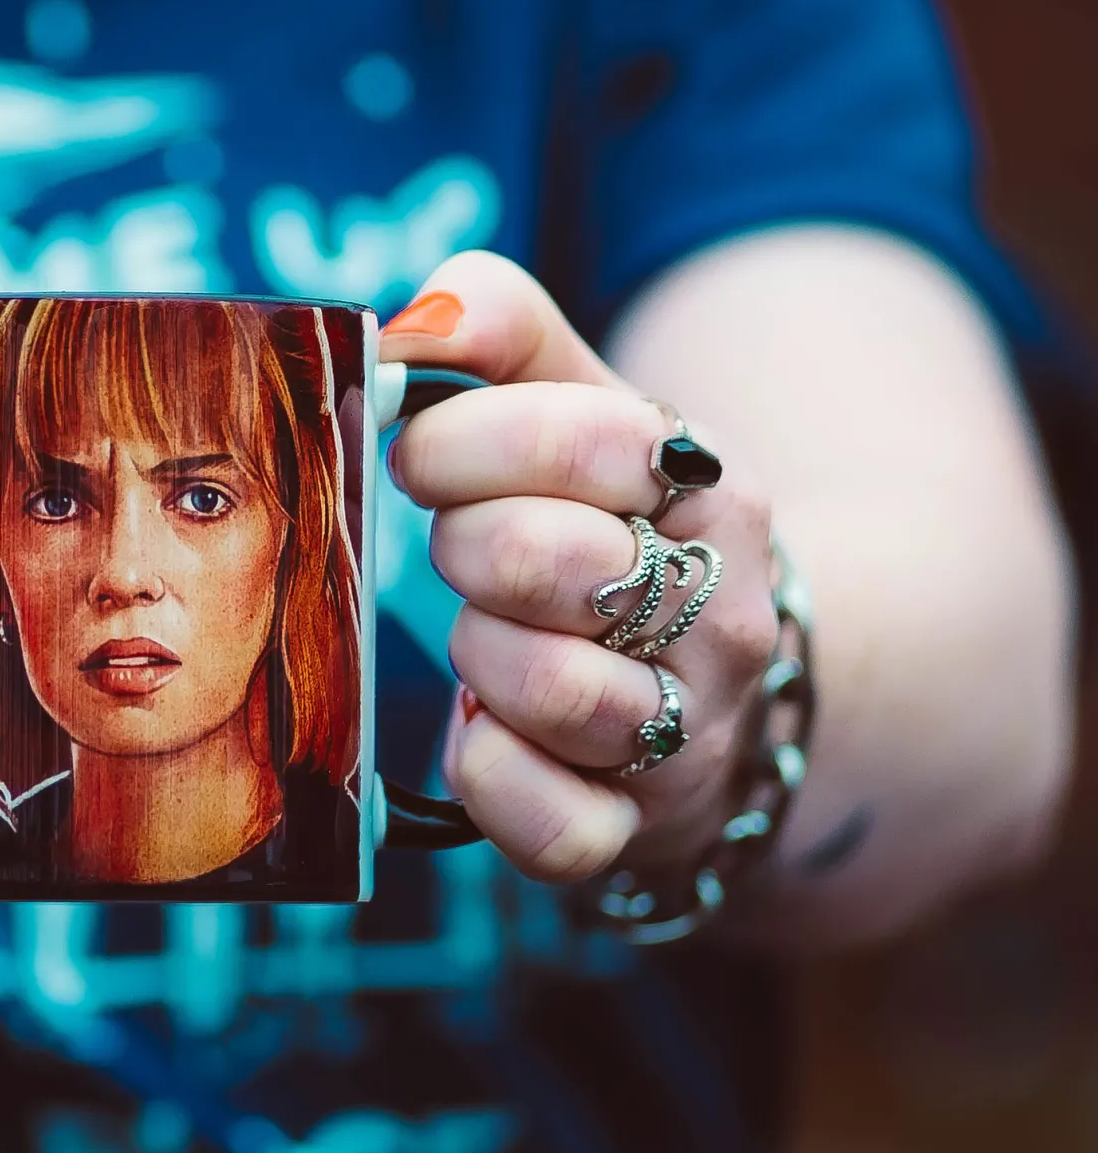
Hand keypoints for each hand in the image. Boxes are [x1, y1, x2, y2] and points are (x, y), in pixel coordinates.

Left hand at [383, 252, 778, 885]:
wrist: (736, 690)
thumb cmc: (615, 529)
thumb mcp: (586, 408)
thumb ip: (504, 332)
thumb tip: (416, 322)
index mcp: (703, 488)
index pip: (582, 435)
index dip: (461, 439)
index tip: (425, 457)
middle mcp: (715, 613)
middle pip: (543, 559)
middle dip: (463, 547)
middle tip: (462, 555)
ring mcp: (686, 731)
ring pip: (546, 691)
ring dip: (478, 659)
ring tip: (489, 642)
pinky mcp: (641, 830)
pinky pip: (550, 824)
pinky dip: (493, 779)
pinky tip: (490, 738)